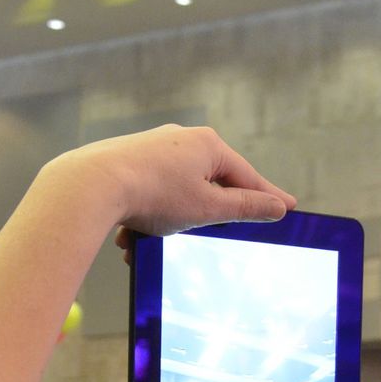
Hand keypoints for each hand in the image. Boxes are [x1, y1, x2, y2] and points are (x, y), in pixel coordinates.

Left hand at [58, 125, 295, 238]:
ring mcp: (152, 148)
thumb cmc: (154, 194)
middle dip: (208, 215)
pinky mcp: (127, 161)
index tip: (288, 207)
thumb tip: (277, 206)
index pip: (247, 176)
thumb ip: (244, 208)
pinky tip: (131, 237)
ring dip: (169, 223)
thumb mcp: (208, 207)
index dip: (267, 196)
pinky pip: (149, 193)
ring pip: (175, 193)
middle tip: (223, 229)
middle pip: (210, 183)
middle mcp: (181, 139)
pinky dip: (146, 216)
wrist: (92, 185)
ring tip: (154, 242)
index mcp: (208, 145)